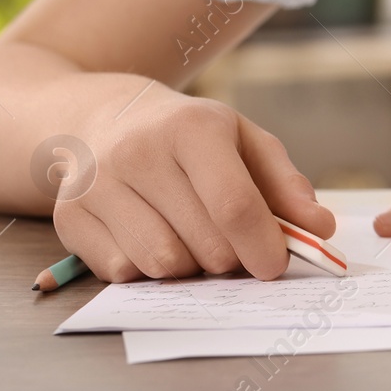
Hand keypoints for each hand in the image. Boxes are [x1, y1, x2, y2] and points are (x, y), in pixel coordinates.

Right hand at [51, 79, 334, 281]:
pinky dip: (147, 268)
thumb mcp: (244, 141)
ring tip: (190, 236)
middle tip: (232, 243)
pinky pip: (123, 273)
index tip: (275, 266)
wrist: (103, 117)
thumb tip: (320, 228)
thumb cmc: (188, 136)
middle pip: (205, 245)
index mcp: (192, 128)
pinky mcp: (69, 216)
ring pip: (163, 265)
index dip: (263, 246)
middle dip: (231, 258)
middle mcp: (138, 152)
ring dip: (189, 267)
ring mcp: (97, 185)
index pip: (234, 205)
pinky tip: (150, 234)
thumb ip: (286, 185)